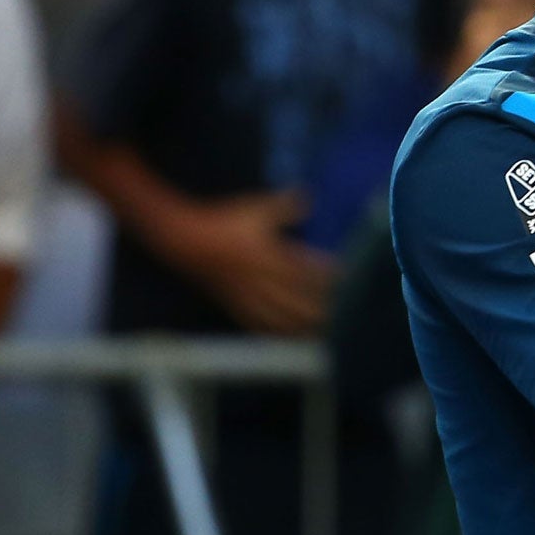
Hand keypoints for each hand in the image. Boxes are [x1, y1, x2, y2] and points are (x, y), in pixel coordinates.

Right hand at [146, 190, 335, 336]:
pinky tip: (288, 336)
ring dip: (302, 327)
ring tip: (322, 331)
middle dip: (320, 310)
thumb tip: (309, 197)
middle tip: (343, 313)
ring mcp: (248, 298)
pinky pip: (259, 325)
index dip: (327, 277)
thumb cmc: (224, 222)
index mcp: (268, 257)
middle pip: (297, 304)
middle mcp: (261, 282)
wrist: (187, 242)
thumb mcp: (255, 208)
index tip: (347, 279)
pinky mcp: (236, 306)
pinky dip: (277, 333)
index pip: (306, 272)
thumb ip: (285, 206)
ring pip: (280, 319)